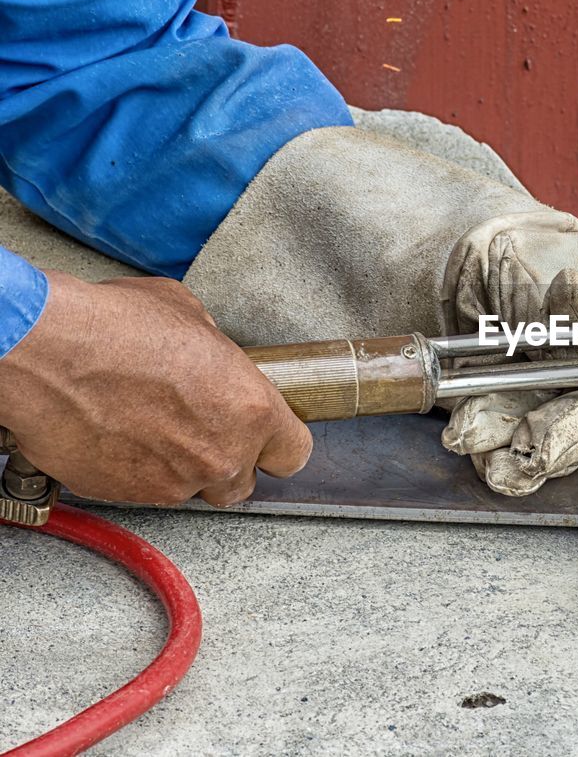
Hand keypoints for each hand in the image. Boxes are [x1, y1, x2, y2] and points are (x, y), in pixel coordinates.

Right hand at [0, 272, 311, 505]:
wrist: (47, 355)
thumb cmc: (114, 328)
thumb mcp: (191, 317)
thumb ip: (217, 355)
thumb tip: (212, 360)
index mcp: (251, 410)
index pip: (294, 453)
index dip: (277, 444)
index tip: (265, 437)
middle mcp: (219, 456)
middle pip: (242, 482)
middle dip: (225, 460)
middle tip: (200, 429)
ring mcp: (172, 482)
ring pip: (190, 488)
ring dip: (178, 465)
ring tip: (149, 424)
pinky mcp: (126, 496)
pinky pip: (143, 490)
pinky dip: (135, 470)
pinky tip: (118, 434)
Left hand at [182, 111, 577, 497]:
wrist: (281, 223)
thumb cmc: (390, 203)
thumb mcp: (485, 229)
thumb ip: (561, 274)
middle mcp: (554, 321)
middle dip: (572, 431)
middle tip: (531, 444)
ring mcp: (505, 362)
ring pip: (551, 428)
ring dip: (529, 449)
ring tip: (478, 437)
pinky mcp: (456, 395)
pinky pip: (498, 441)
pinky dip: (494, 456)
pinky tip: (474, 449)